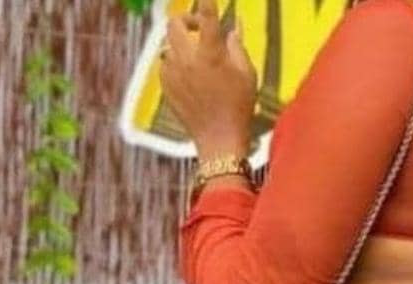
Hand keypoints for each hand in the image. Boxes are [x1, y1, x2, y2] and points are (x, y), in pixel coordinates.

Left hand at [159, 0, 256, 155]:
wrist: (219, 140)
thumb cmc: (239, 107)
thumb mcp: (247, 75)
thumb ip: (238, 46)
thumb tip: (233, 26)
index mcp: (210, 53)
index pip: (206, 15)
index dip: (205, 1)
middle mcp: (187, 58)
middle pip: (174, 23)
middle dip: (186, 21)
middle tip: (199, 30)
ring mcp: (173, 73)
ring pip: (169, 45)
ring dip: (181, 45)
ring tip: (196, 58)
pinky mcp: (166, 86)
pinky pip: (166, 65)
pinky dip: (176, 64)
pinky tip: (189, 77)